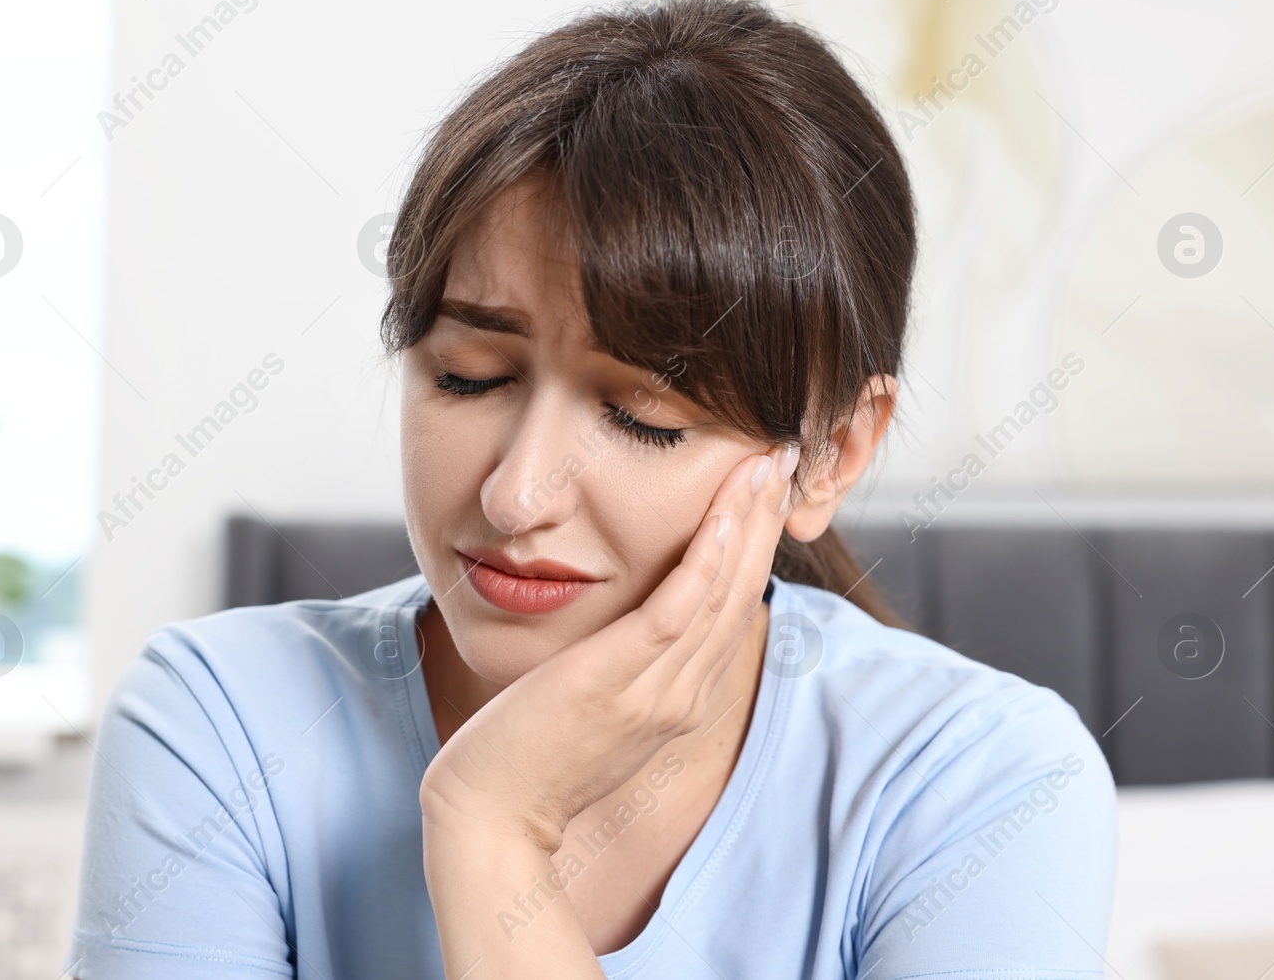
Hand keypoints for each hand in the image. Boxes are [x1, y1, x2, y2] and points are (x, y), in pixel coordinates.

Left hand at [418, 442, 800, 851]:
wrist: (489, 817)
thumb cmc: (530, 758)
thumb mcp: (597, 706)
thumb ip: (626, 666)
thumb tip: (635, 622)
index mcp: (681, 697)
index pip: (734, 609)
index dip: (756, 544)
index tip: (765, 486)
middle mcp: (681, 695)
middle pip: (741, 594)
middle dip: (765, 520)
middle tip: (784, 455)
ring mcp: (654, 692)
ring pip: (720, 595)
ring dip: (747, 523)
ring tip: (766, 462)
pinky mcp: (616, 682)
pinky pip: (676, 612)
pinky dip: (706, 561)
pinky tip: (721, 515)